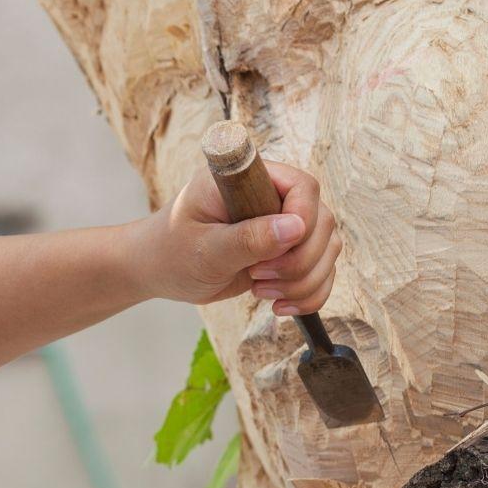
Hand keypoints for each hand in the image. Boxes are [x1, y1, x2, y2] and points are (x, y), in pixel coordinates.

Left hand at [130, 160, 339, 314]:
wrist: (161, 269)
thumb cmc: (172, 251)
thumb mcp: (205, 249)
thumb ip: (248, 238)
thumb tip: (295, 226)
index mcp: (247, 180)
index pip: (301, 186)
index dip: (303, 218)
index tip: (278, 251)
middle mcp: (271, 196)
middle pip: (321, 221)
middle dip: (300, 261)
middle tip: (259, 277)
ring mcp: (283, 224)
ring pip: (326, 249)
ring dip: (304, 281)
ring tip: (262, 293)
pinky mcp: (287, 251)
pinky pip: (321, 271)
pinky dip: (309, 294)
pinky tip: (281, 307)